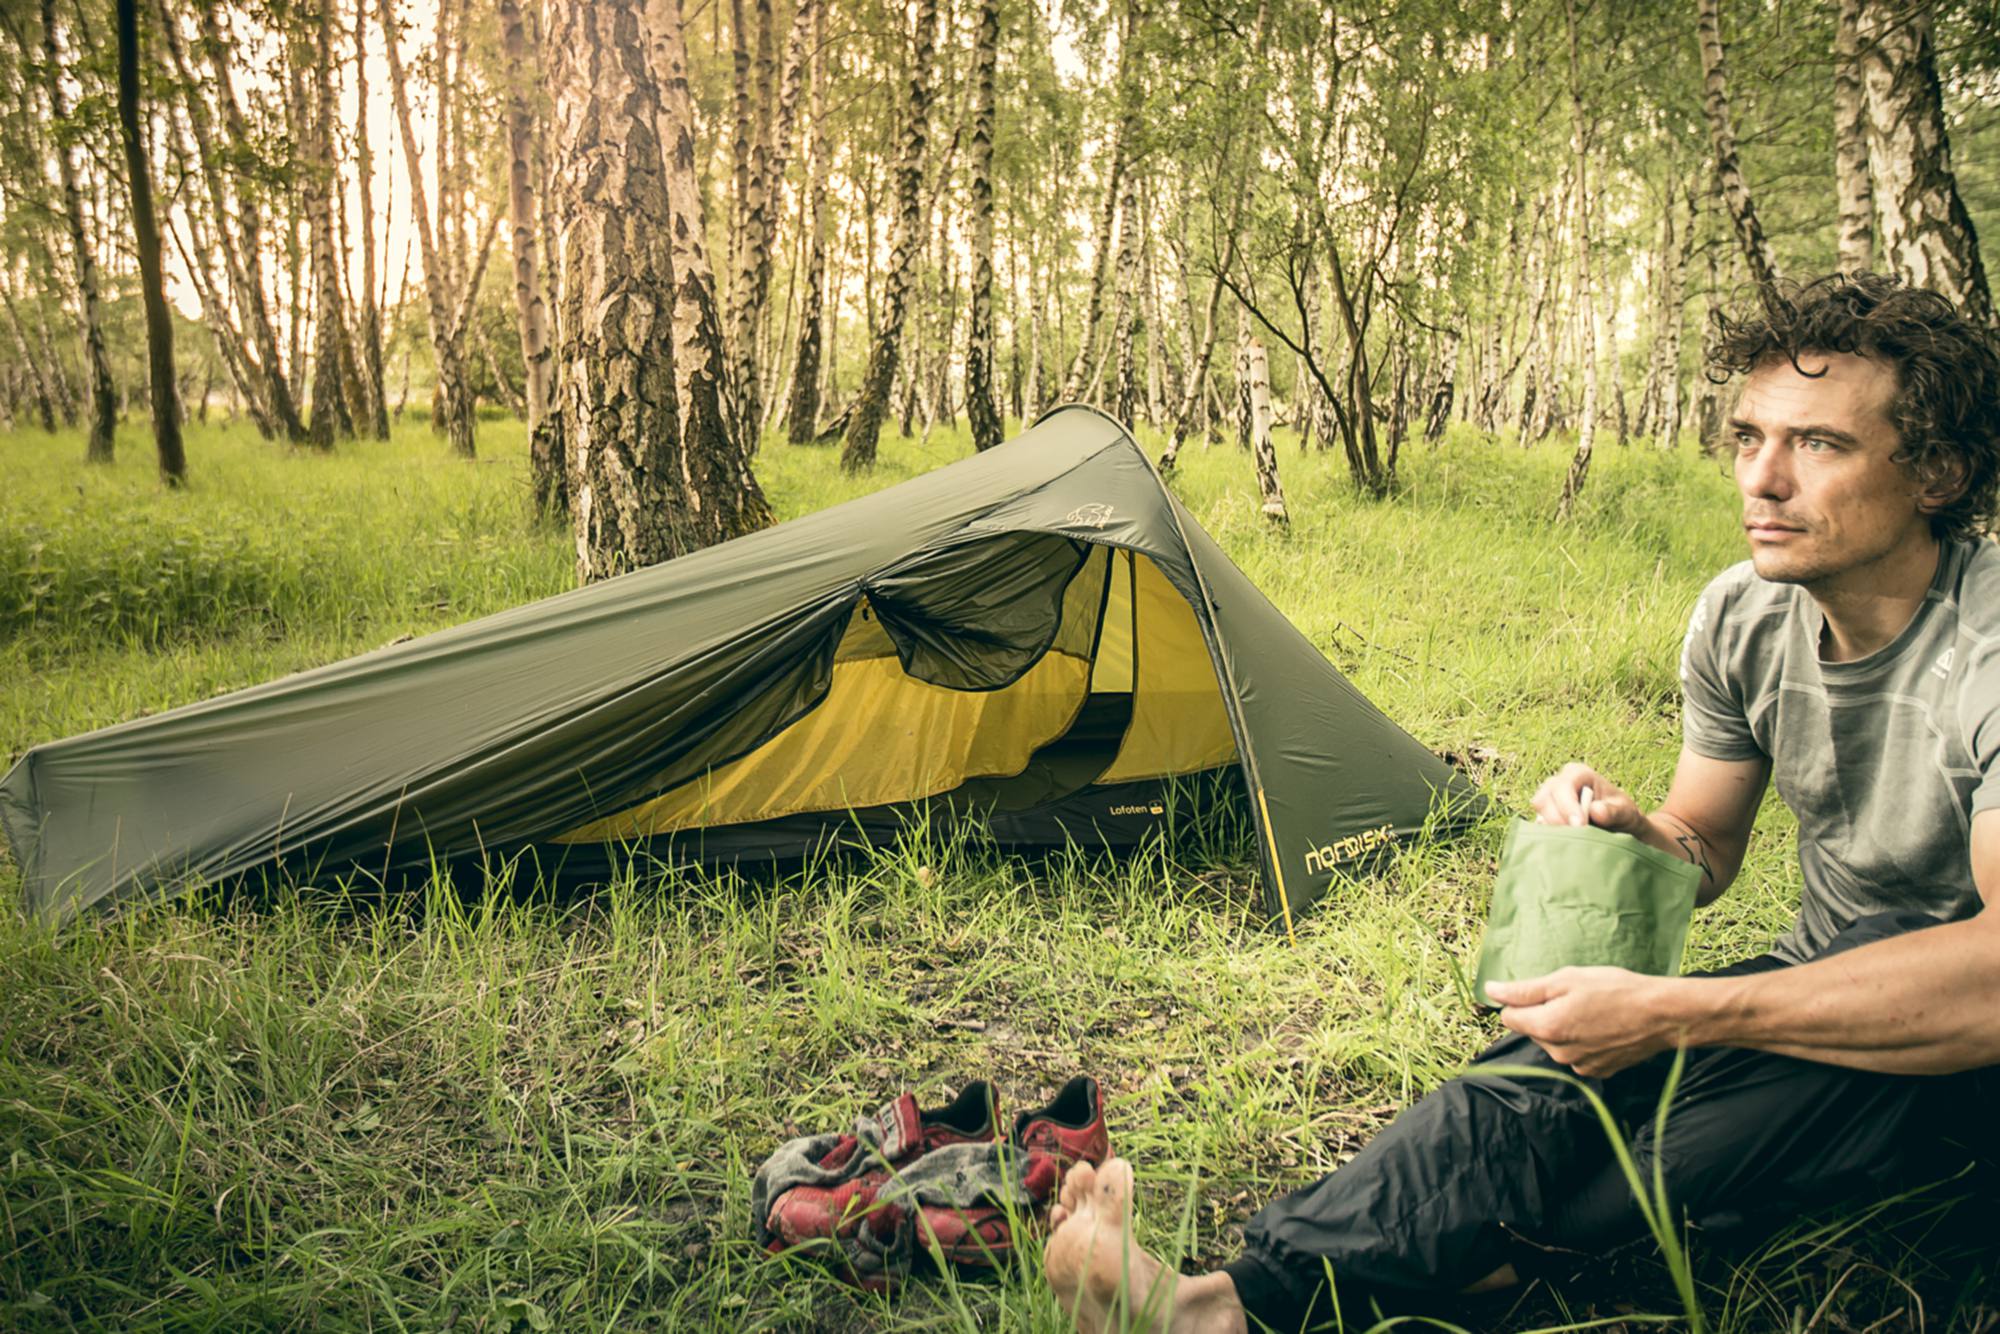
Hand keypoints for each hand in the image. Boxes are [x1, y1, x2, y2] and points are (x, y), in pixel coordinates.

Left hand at [1485, 967, 1688, 1077]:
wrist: (1661, 1015)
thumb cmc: (1614, 989)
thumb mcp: (1566, 979)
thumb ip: (1524, 989)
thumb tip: (1491, 990)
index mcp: (1547, 1027)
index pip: (1509, 1017)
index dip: (1520, 1001)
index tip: (1542, 991)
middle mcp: (1558, 1052)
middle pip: (1533, 1030)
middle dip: (1545, 1013)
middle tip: (1575, 997)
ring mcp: (1578, 1065)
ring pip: (1555, 1043)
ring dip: (1564, 1028)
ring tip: (1593, 1011)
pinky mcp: (1597, 1072)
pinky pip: (1576, 1054)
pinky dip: (1583, 1041)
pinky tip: (1603, 1027)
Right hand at [1531, 763, 1644, 832]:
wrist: (1620, 827)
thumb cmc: (1623, 815)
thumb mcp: (1626, 812)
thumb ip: (1613, 811)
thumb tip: (1595, 810)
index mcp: (1578, 774)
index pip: (1563, 786)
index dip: (1568, 806)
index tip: (1579, 826)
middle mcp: (1559, 782)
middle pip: (1544, 798)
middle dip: (1557, 819)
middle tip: (1576, 837)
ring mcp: (1549, 798)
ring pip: (1539, 812)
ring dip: (1553, 828)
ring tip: (1574, 840)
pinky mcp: (1545, 815)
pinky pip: (1538, 824)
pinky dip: (1550, 834)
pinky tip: (1566, 841)